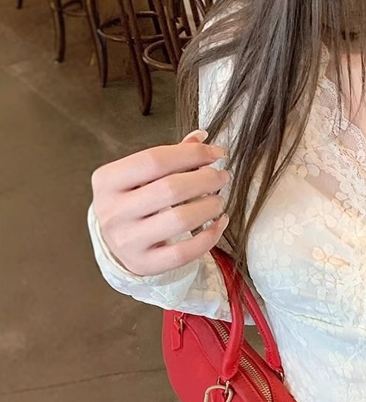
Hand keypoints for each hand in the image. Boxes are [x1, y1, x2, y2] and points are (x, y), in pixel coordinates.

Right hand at [90, 129, 230, 276]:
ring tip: (219, 200)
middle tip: (222, 177)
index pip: (154, 160)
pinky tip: (220, 223)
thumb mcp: (140, 177)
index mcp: (107, 181)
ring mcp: (127, 241)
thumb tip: (202, 137)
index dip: (191, 154)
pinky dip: (210, 236)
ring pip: (180, 220)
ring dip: (209, 206)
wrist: (115, 245)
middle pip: (170, 189)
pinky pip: (186, 252)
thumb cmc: (132, 203)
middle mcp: (112, 211)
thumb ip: (169, 157)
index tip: (217, 153)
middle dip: (205, 180)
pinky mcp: (145, 264)